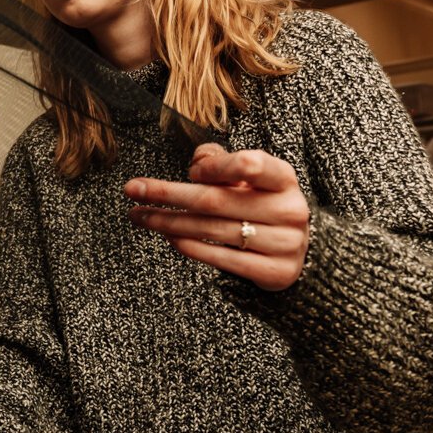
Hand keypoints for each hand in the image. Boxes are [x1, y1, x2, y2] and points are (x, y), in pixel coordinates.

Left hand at [125, 143, 310, 290]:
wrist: (301, 250)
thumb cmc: (263, 203)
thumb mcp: (250, 176)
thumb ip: (221, 161)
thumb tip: (198, 164)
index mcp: (283, 179)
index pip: (251, 165)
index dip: (218, 167)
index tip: (190, 171)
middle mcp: (288, 210)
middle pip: (216, 201)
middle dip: (168, 194)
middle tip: (132, 190)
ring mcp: (283, 243)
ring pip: (212, 230)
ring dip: (168, 221)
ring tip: (139, 216)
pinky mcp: (272, 271)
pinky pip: (221, 258)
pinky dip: (189, 246)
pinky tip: (167, 236)